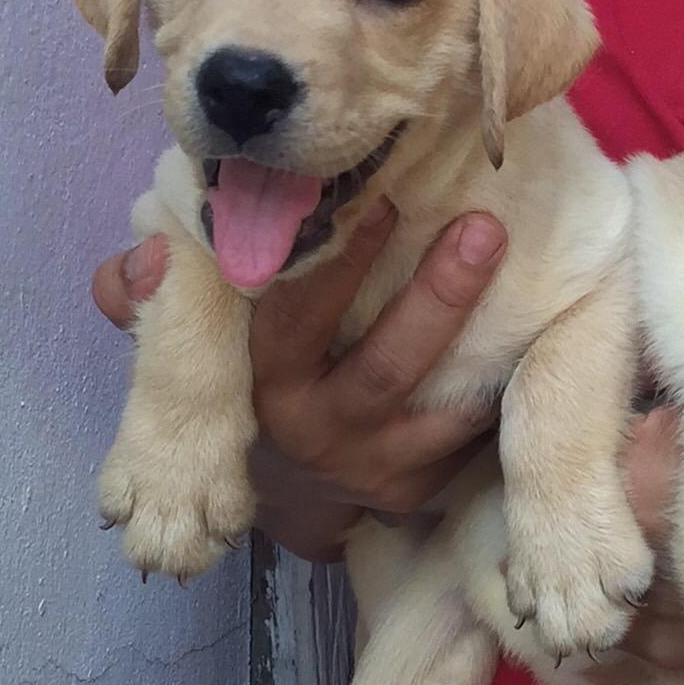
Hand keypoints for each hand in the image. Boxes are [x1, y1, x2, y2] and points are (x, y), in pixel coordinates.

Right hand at [91, 200, 509, 559]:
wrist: (286, 487)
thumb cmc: (250, 374)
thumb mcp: (197, 339)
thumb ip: (154, 293)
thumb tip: (144, 255)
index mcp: (254, 382)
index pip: (287, 317)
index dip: (327, 263)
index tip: (370, 198)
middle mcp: (309, 427)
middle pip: (382, 363)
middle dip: (433, 294)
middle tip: (478, 223)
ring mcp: (368, 461)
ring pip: (430, 393)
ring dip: (463, 318)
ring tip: (497, 246)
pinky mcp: (414, 484)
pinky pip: (465, 431)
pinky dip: (500, 380)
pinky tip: (539, 324)